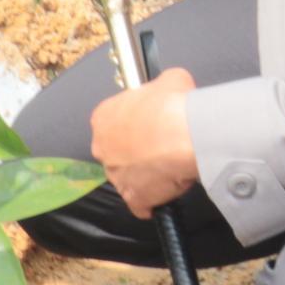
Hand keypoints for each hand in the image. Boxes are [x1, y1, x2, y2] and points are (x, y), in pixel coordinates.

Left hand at [91, 69, 198, 215]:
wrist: (182, 134)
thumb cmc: (171, 104)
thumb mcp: (171, 79)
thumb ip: (164, 86)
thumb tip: (173, 86)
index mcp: (104, 117)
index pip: (114, 122)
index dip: (136, 124)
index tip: (153, 124)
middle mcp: (102, 147)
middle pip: (117, 152)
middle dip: (136, 152)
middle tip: (162, 146)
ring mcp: (115, 175)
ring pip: (127, 178)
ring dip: (144, 176)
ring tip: (169, 168)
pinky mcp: (133, 198)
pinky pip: (140, 204)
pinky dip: (152, 202)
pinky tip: (166, 192)